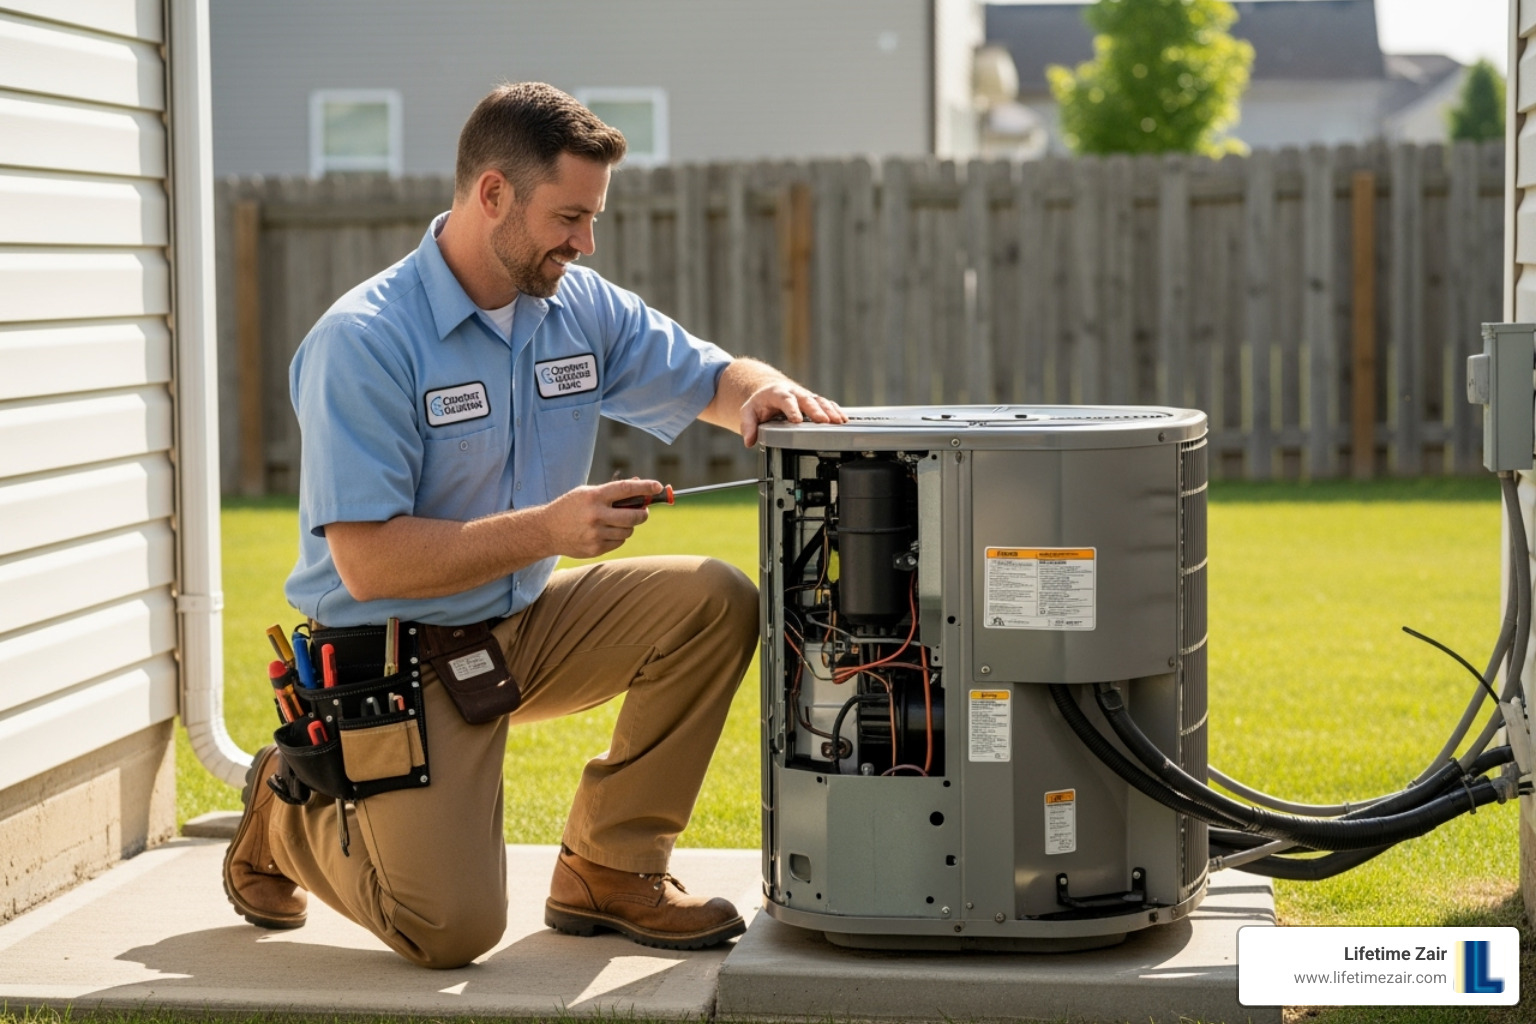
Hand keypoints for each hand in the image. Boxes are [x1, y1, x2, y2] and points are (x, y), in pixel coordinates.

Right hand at [537, 478, 660, 557]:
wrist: (546, 530)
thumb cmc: (570, 507)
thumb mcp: (587, 493)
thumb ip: (612, 491)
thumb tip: (640, 485)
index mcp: (594, 497)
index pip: (626, 489)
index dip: (645, 487)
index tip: (657, 486)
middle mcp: (595, 515)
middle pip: (634, 516)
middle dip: (643, 513)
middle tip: (644, 511)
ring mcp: (595, 534)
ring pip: (628, 531)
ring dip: (629, 526)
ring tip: (617, 521)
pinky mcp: (595, 548)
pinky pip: (619, 542)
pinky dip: (618, 536)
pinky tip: (605, 532)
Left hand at [739, 382, 846, 446]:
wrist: (769, 390)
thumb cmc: (760, 403)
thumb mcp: (748, 412)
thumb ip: (748, 425)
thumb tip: (749, 441)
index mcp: (777, 393)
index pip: (785, 399)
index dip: (791, 409)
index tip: (797, 420)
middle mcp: (794, 393)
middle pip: (807, 400)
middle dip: (816, 411)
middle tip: (825, 421)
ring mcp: (806, 397)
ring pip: (820, 401)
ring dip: (830, 411)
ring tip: (839, 421)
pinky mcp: (814, 402)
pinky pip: (827, 404)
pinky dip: (835, 411)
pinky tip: (843, 420)